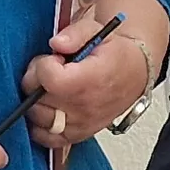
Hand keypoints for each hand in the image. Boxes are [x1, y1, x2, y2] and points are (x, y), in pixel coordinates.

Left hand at [23, 9, 153, 148]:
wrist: (134, 74)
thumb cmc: (114, 55)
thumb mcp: (97, 31)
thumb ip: (75, 34)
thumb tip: (56, 44)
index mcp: (91, 80)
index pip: (50, 79)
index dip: (44, 65)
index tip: (55, 59)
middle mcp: (85, 107)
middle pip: (38, 98)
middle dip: (36, 80)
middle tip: (50, 70)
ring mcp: (80, 125)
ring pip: (37, 117)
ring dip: (35, 101)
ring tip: (50, 88)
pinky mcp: (76, 136)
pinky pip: (46, 138)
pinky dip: (39, 126)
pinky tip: (46, 108)